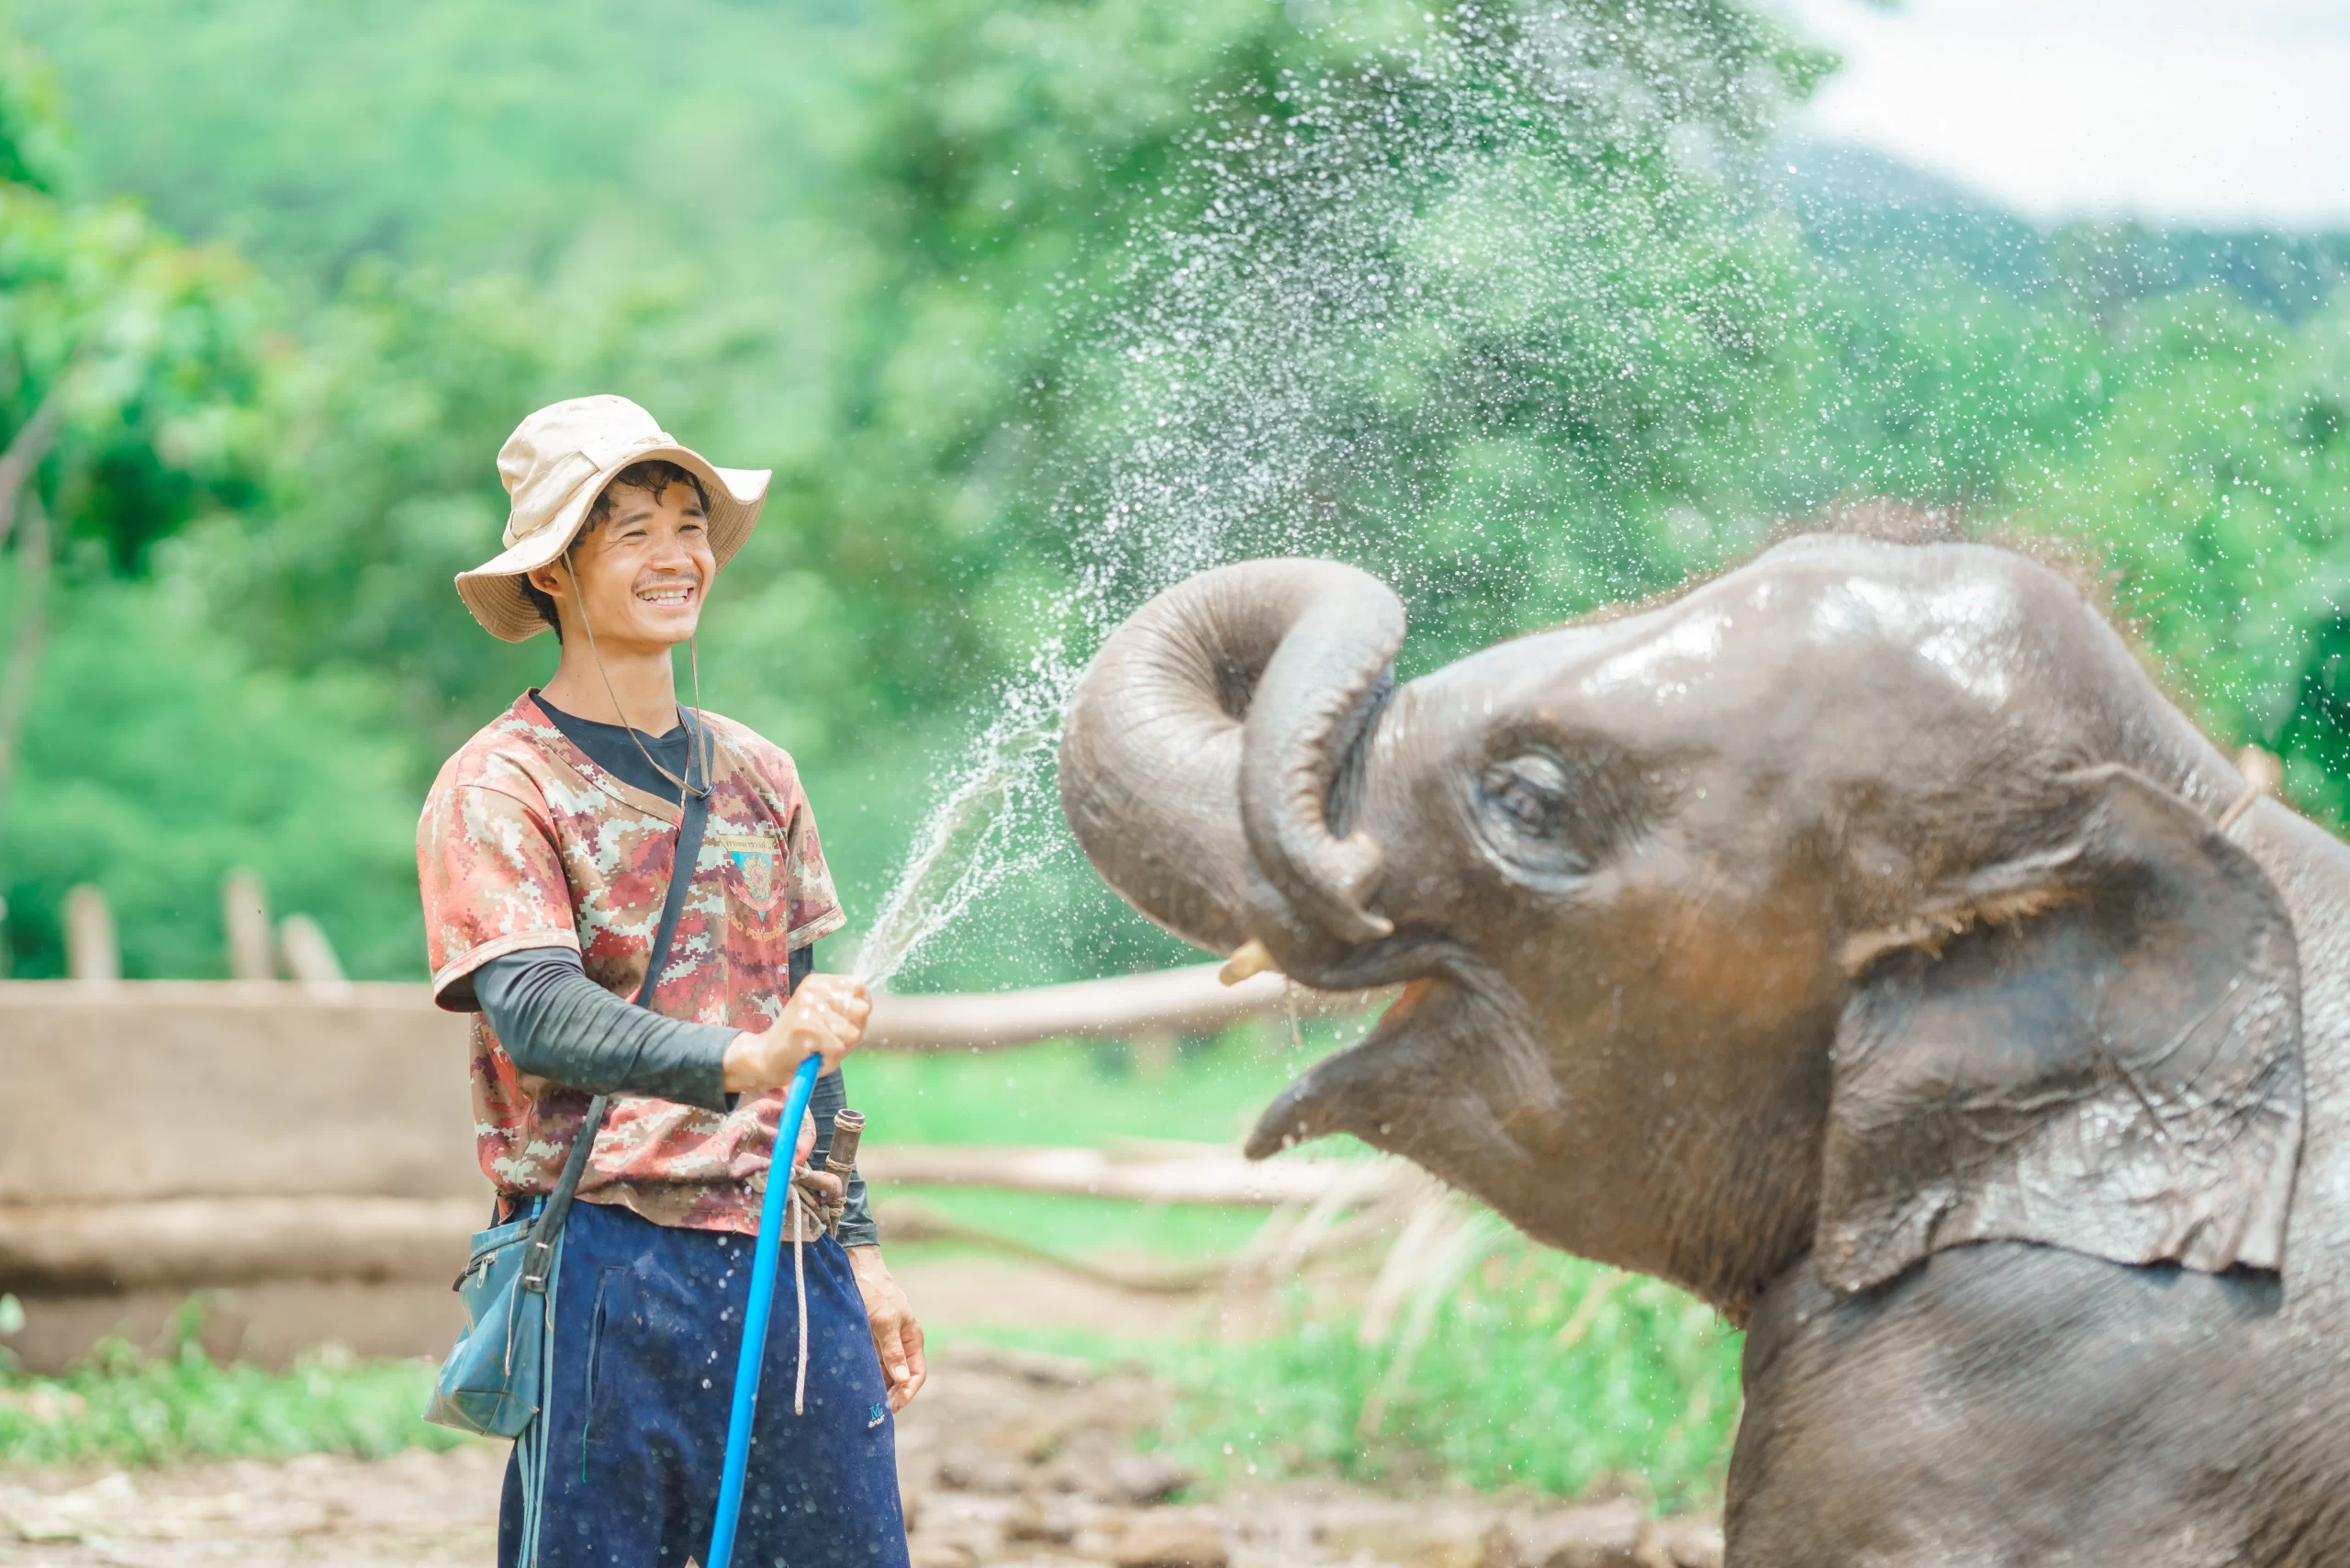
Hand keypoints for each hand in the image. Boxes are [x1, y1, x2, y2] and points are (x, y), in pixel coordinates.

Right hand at [722, 974, 870, 1093]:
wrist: (766, 1059)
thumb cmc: (803, 1042)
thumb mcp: (826, 1019)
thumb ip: (848, 1011)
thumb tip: (865, 1007)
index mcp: (818, 982)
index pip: (859, 987)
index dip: (859, 1010)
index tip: (843, 1024)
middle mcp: (813, 989)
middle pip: (860, 1010)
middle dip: (851, 1032)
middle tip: (828, 1040)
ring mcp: (808, 1005)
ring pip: (851, 1033)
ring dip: (839, 1049)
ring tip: (818, 1049)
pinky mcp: (805, 1025)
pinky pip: (838, 1048)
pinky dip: (830, 1060)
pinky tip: (813, 1057)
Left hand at [847, 1245, 924, 1411]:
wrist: (856, 1270)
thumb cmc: (875, 1293)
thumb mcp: (885, 1321)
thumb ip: (893, 1351)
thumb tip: (901, 1379)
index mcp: (912, 1339)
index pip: (916, 1373)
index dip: (908, 1392)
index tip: (893, 1406)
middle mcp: (900, 1344)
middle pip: (901, 1378)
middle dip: (892, 1395)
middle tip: (876, 1411)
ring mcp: (883, 1344)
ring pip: (885, 1374)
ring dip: (879, 1388)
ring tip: (866, 1404)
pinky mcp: (868, 1342)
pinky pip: (871, 1366)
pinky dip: (867, 1378)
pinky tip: (858, 1387)